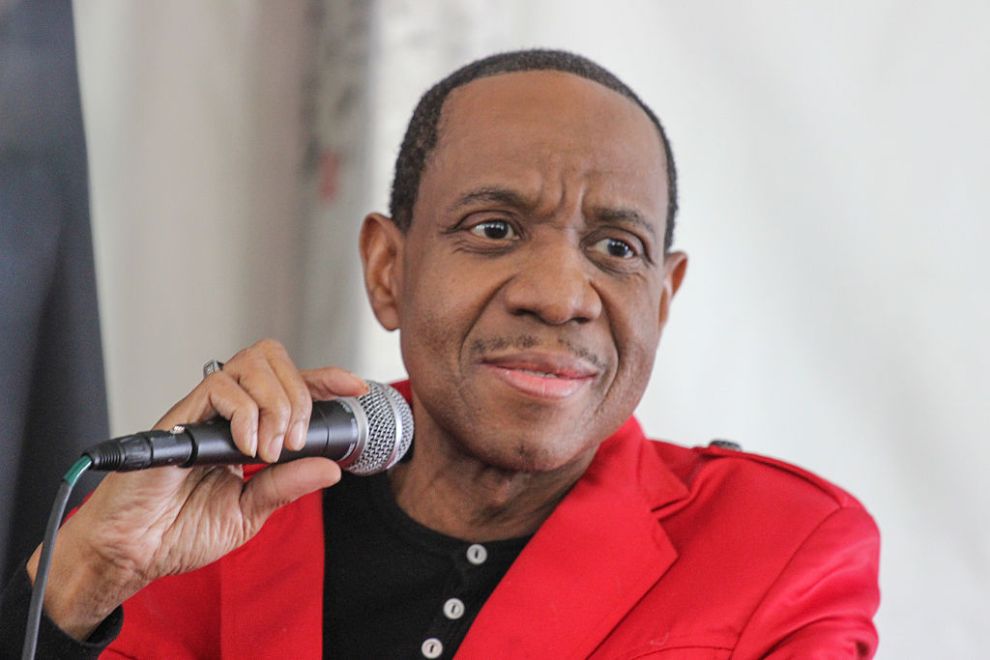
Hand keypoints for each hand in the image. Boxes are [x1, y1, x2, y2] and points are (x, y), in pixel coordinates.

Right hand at [25, 339, 365, 639]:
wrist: (134, 550)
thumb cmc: (180, 529)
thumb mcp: (250, 511)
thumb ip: (287, 486)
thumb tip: (331, 468)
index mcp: (248, 428)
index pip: (292, 384)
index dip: (326, 379)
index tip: (355, 388)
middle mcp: (227, 411)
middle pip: (273, 359)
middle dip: (298, 396)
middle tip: (294, 443)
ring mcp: (203, 410)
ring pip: (251, 364)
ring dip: (275, 404)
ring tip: (268, 450)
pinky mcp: (179, 417)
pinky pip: (218, 388)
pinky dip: (244, 414)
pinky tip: (244, 448)